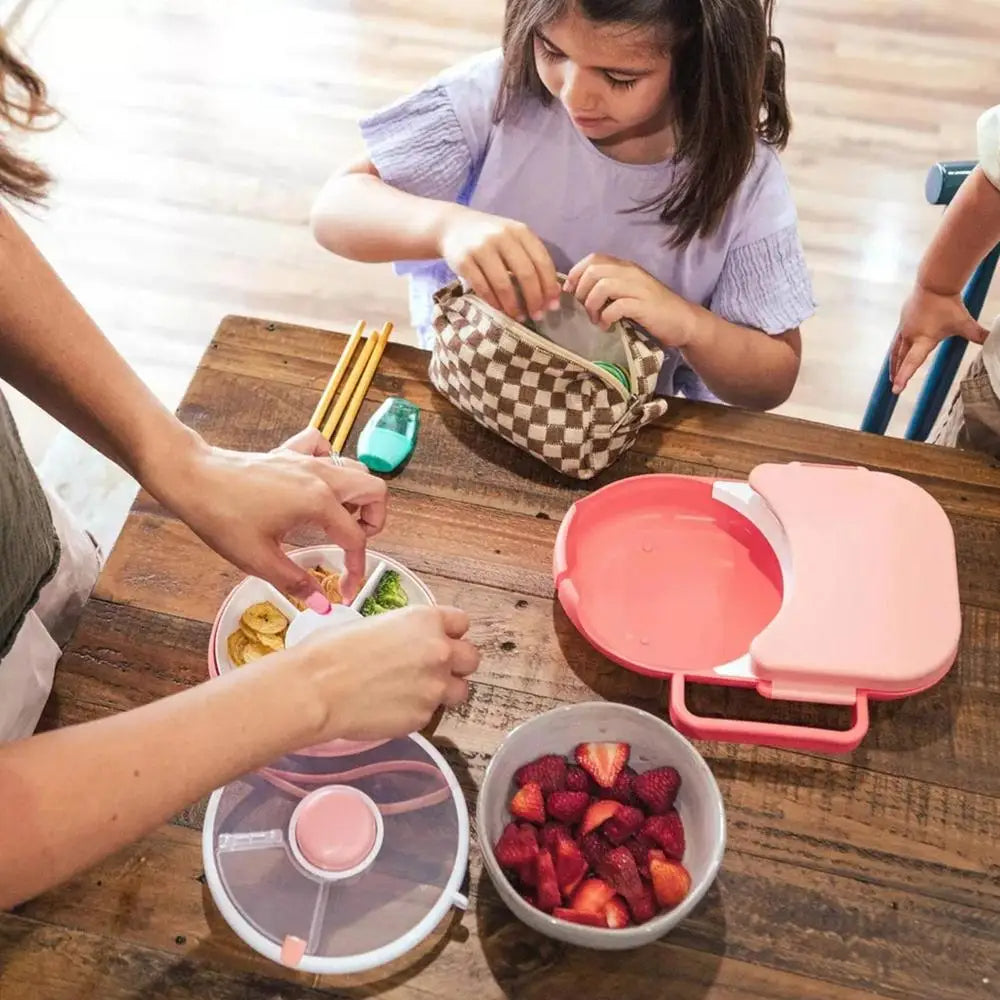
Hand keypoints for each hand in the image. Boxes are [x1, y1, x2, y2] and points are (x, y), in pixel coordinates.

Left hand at [152, 427, 386, 604]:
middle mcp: (321, 476)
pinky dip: (330, 463)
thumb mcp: (259, 559)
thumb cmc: (222, 516)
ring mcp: (307, 461)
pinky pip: (324, 448)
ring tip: (339, 520)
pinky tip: (316, 483)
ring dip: (357, 495)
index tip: (345, 590)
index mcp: (319, 502)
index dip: (356, 569)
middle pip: (374, 490)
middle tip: (353, 544)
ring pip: (355, 469)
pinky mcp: (290, 453)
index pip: (356, 539)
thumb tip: (322, 605)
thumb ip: (296, 582)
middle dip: (374, 521)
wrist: (192, 478)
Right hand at [299, 605, 479, 742]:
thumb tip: (408, 644)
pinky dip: (417, 712)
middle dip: (456, 664)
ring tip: (414, 692)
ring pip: (460, 691)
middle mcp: (438, 651)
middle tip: (433, 669)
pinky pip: (431, 714)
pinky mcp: (423, 717)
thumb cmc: (332, 651)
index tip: (442, 639)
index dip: (451, 632)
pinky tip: (392, 707)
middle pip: (472, 658)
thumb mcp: (376, 624)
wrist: (316, 689)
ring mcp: (434, 687)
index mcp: (425, 620)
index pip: (462, 622)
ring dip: (444, 691)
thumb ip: (406, 634)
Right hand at [438, 206, 560, 320]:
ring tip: (519, 316)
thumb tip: (553, 292)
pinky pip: (482, 287)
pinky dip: (494, 302)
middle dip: (535, 299)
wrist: (453, 226)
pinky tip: (501, 310)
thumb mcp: (513, 239)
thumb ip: (531, 259)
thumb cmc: (491, 238)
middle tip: (538, 315)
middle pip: (526, 274)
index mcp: (520, 231)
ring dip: (514, 305)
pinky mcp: (463, 261)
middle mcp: (502, 236)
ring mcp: (481, 248)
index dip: (549, 286)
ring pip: (503, 284)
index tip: (553, 305)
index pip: (542, 261)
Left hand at [564, 253, 701, 348]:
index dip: (576, 273)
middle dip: (581, 292)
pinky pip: (616, 306)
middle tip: (584, 309)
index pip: (593, 259)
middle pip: (594, 271)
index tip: (570, 292)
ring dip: (592, 305)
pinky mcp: (644, 305)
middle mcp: (631, 272)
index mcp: (625, 267)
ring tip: (595, 319)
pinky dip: (606, 317)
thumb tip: (578, 293)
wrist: (683, 321)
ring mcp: (638, 288)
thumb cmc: (651, 310)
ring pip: (602, 286)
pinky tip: (607, 326)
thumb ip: (608, 288)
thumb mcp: (628, 293)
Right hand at [890, 284, 989, 392]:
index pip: (912, 363)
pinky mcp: (903, 319)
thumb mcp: (964, 323)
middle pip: (900, 359)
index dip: (904, 377)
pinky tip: (898, 349)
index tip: (896, 390)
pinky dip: (897, 348)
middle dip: (897, 373)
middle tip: (893, 384)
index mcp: (923, 340)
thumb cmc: (948, 304)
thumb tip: (993, 340)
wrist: (934, 284)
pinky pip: (898, 338)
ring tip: (892, 372)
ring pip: (896, 349)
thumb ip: (977, 334)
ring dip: (894, 362)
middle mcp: (910, 336)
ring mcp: (904, 327)